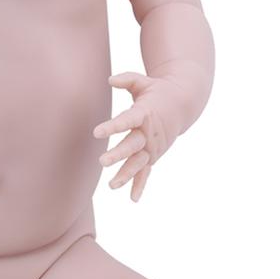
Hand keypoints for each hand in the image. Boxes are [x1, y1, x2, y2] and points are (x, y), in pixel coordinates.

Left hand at [93, 71, 183, 202]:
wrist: (182, 103)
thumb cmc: (156, 91)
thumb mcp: (143, 81)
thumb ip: (126, 80)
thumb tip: (110, 80)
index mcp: (145, 113)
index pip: (127, 120)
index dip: (113, 126)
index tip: (97, 132)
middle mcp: (149, 133)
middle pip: (132, 145)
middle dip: (118, 154)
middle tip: (102, 161)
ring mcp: (153, 146)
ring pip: (139, 163)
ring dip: (126, 174)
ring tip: (111, 185)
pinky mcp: (154, 155)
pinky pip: (147, 172)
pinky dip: (140, 185)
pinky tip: (133, 199)